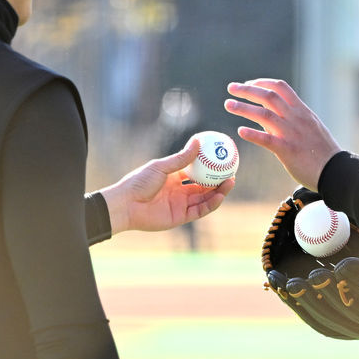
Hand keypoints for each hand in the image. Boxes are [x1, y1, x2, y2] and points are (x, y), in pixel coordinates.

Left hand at [100, 136, 234, 234]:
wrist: (126, 204)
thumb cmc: (139, 182)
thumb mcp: (161, 167)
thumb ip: (181, 158)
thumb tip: (198, 141)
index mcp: (174, 177)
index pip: (196, 172)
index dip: (209, 167)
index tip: (222, 159)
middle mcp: (179, 191)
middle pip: (204, 186)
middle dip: (218, 180)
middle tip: (232, 171)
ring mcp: (180, 204)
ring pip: (204, 198)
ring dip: (218, 192)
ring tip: (230, 182)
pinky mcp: (180, 217)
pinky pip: (199, 210)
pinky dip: (210, 204)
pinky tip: (219, 196)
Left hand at [225, 78, 340, 190]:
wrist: (336, 170)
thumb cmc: (323, 151)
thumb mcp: (311, 127)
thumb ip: (292, 120)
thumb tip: (269, 118)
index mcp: (302, 110)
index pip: (280, 87)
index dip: (262, 82)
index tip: (248, 84)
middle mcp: (296, 117)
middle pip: (268, 96)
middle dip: (247, 90)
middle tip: (231, 88)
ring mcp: (291, 133)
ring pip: (263, 114)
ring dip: (243, 108)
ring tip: (228, 104)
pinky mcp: (287, 150)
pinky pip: (266, 139)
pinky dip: (252, 134)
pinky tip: (240, 131)